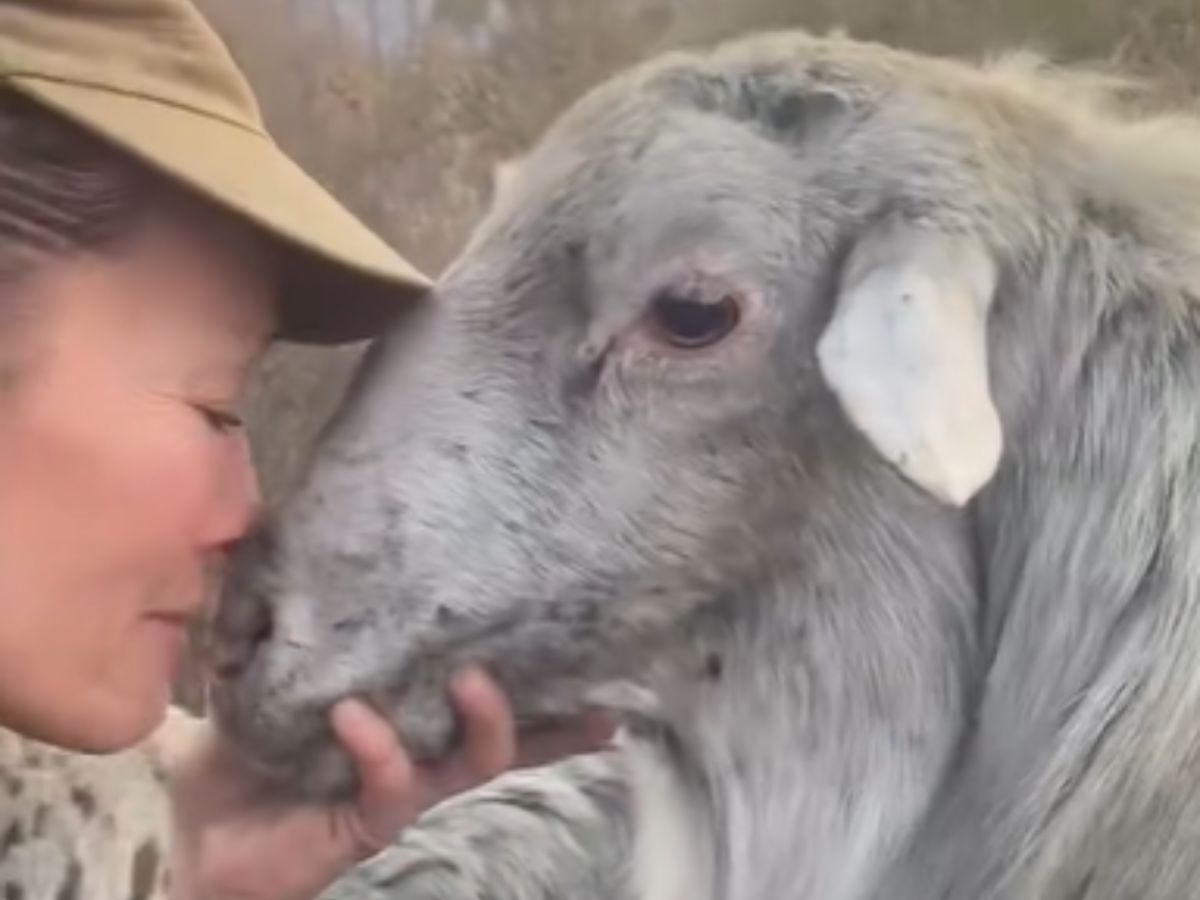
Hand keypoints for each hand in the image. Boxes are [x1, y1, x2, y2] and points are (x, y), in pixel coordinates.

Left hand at [164, 667, 613, 899]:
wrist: (201, 838)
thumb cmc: (242, 755)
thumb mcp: (266, 678)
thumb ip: (290, 628)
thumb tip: (299, 542)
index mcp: (409, 720)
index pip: (483, 701)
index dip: (544, 688)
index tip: (598, 659)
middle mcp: (421, 755)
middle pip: (510, 736)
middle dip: (552, 711)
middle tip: (571, 666)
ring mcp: (402, 791)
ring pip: (475, 761)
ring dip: (484, 718)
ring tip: (471, 678)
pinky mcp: (370, 823)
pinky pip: (394, 783)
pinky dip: (378, 744)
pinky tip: (351, 715)